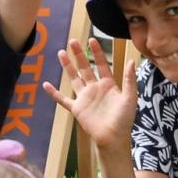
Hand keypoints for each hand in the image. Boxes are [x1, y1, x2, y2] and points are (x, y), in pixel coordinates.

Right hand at [46, 38, 136, 152]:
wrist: (113, 138)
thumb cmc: (124, 119)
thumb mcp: (130, 97)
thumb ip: (130, 79)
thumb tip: (131, 60)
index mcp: (108, 85)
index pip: (101, 64)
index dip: (97, 52)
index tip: (92, 40)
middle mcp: (95, 89)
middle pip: (85, 68)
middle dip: (79, 54)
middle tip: (72, 41)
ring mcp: (84, 98)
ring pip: (73, 78)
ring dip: (67, 66)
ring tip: (61, 53)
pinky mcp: (76, 108)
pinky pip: (63, 99)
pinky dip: (54, 93)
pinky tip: (46, 85)